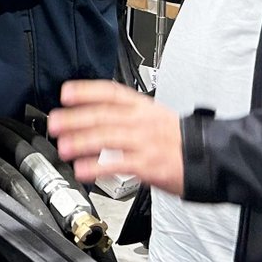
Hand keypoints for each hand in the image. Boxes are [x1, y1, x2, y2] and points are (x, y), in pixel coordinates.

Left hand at [47, 80, 184, 195]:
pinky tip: (82, 170)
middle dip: (75, 118)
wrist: (207, 157)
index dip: (87, 91)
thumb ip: (125, 116)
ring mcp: (145, 142)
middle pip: (103, 115)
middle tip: (55, 123)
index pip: (111, 93)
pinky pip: (118, 165)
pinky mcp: (149, 165)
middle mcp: (141, 121)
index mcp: (142, 107)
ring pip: (108, 138)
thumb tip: (93, 117)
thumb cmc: (177, 140)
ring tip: (63, 147)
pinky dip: (98, 167)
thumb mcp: (153, 117)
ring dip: (82, 142)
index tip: (66, 93)